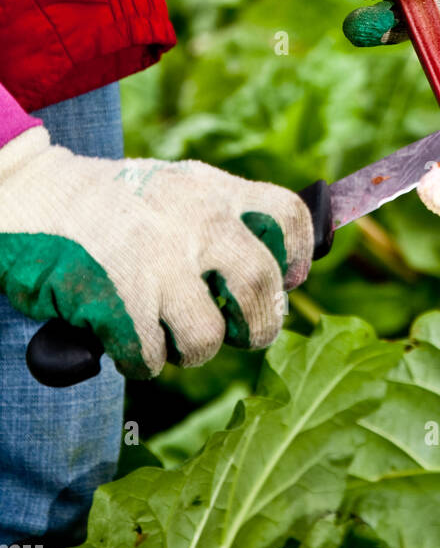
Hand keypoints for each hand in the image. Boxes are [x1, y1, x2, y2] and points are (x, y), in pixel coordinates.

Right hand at [0, 127, 312, 377]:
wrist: (33, 193)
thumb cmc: (112, 202)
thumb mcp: (177, 185)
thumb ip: (221, 214)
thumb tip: (279, 269)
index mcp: (214, 190)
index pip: (289, 217)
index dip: (298, 258)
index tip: (287, 282)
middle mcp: (196, 222)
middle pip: (261, 287)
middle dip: (258, 326)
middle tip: (242, 335)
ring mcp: (158, 262)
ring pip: (208, 338)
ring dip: (193, 353)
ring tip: (172, 341)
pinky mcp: (119, 300)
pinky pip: (151, 358)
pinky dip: (141, 362)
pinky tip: (128, 342)